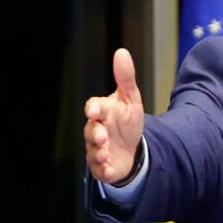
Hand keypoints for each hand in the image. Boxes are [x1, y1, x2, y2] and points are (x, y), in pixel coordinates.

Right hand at [84, 48, 144, 183]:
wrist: (132, 148)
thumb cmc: (126, 121)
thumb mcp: (130, 99)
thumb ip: (125, 78)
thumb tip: (122, 52)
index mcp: (102, 113)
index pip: (94, 108)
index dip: (93, 109)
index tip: (94, 110)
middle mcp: (96, 131)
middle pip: (91, 131)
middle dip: (95, 133)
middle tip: (102, 134)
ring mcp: (98, 150)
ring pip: (93, 152)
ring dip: (98, 152)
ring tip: (105, 152)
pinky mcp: (104, 167)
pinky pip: (101, 170)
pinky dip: (104, 170)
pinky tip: (109, 169)